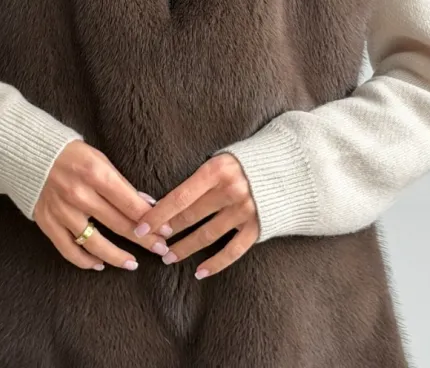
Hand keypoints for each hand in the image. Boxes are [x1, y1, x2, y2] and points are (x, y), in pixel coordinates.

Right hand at [34, 140, 169, 270]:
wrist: (30, 152)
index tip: (167, 230)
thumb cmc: (72, 154)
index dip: (151, 219)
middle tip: (160, 249)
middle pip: (118, 224)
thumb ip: (121, 184)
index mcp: (95, 173)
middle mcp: (79, 194)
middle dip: (143, 239)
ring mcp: (61, 211)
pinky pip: (69, 250)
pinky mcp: (47, 222)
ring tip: (133, 263)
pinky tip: (99, 264)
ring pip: (94, 243)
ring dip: (117, 257)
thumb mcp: (100, 159)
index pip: (130, 203)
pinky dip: (85, 260)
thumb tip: (146, 205)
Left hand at [132, 153, 259, 279]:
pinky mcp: (258, 227)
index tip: (140, 227)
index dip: (158, 214)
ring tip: (168, 257)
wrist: (289, 167)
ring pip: (207, 235)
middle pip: (191, 216)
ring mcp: (246, 210)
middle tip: (149, 243)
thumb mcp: (221, 159)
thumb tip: (164, 197)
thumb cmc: (246, 161)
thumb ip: (199, 176)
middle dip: (167, 231)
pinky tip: (199, 271)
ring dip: (185, 248)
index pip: (180, 196)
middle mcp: (231, 190)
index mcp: (217, 170)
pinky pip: (232, 250)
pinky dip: (215, 263)